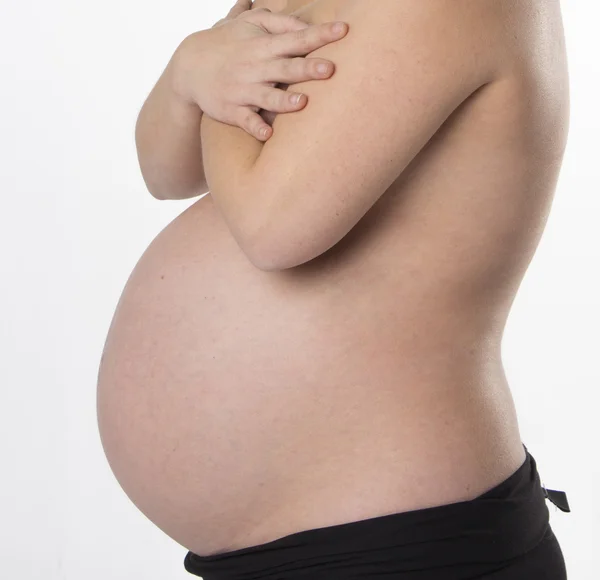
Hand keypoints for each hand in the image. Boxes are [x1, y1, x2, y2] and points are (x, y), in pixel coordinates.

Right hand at [171, 0, 347, 140]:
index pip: (296, 38)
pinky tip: (267, 134)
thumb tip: (306, 24)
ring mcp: (242, 90)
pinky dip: (255, 127)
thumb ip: (278, 22)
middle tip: (330, 69)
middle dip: (306, 68)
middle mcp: (255, 68)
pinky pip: (245, 120)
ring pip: (266, 96)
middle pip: (285, 68)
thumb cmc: (227, 44)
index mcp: (263, 46)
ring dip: (283, 100)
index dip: (320, 34)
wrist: (188, 67)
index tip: (344, 30)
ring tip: (302, 102)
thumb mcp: (248, 24)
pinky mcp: (231, 110)